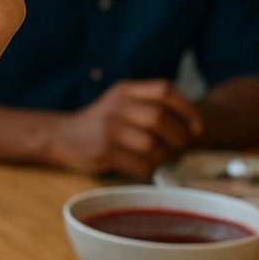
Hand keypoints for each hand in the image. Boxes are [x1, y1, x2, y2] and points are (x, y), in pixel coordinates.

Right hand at [54, 80, 202, 178]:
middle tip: (178, 147)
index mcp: (126, 90)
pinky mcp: (104, 152)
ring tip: (161, 158)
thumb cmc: (102, 122)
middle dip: (177, 137)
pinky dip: (149, 169)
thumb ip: (148, 104)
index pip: (165, 90)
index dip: (187, 109)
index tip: (196, 128)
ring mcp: (109, 129)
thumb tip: (189, 126)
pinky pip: (139, 164)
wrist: (62, 136)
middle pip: (160, 118)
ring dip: (164, 155)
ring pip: (151, 144)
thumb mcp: (120, 102)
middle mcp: (117, 106)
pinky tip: (144, 167)